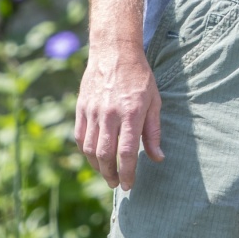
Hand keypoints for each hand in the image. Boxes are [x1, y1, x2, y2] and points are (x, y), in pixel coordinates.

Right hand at [75, 44, 163, 189]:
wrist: (115, 52)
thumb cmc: (140, 77)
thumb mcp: (155, 101)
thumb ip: (154, 131)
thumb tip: (158, 158)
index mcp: (132, 112)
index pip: (127, 151)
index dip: (127, 172)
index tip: (128, 185)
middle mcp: (110, 114)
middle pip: (105, 154)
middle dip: (110, 174)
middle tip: (116, 184)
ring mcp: (93, 111)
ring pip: (89, 148)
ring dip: (97, 166)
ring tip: (106, 174)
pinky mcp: (81, 108)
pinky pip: (80, 137)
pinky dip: (85, 151)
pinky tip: (94, 157)